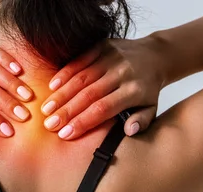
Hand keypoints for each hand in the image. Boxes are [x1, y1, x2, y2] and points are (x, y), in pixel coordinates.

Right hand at [41, 35, 166, 139]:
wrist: (155, 56)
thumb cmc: (148, 89)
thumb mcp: (152, 108)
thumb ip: (141, 121)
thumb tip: (128, 131)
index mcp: (133, 91)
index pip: (103, 109)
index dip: (83, 121)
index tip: (65, 134)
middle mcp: (122, 73)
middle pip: (89, 94)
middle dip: (67, 111)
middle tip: (49, 124)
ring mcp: (111, 58)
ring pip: (82, 78)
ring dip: (62, 94)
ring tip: (46, 110)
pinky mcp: (103, 46)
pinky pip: (80, 60)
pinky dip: (65, 73)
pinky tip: (52, 87)